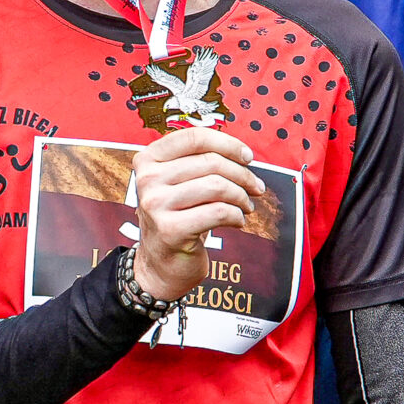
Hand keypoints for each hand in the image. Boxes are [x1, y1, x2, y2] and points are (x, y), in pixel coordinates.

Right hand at [128, 126, 264, 301]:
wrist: (160, 265)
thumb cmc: (177, 219)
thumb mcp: (178, 184)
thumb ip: (199, 162)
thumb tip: (242, 153)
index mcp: (148, 160)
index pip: (194, 137)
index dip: (228, 143)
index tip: (248, 156)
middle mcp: (147, 179)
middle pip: (211, 162)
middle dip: (242, 174)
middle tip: (256, 188)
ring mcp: (156, 204)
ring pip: (217, 186)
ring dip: (241, 196)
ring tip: (247, 206)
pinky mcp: (170, 229)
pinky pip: (219, 212)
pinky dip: (236, 216)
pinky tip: (237, 221)